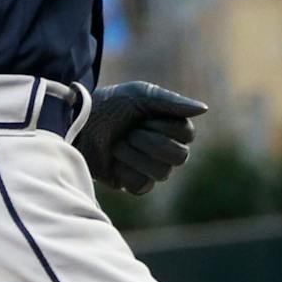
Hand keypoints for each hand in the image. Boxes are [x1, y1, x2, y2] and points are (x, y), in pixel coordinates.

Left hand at [73, 82, 208, 195]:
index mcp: (173, 127)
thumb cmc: (109, 106)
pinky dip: (123, 171)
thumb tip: (204, 109)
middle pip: (180, 158)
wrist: (77, 125)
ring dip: (133, 155)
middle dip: (149, 143)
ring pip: (162, 173)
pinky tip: (112, 162)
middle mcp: (167, 149)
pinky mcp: (135, 184)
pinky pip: (141, 186)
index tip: (142, 118)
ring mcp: (152, 168)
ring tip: (117, 145)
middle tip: (128, 132)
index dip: (164, 127)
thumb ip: (172, 102)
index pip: (187, 135)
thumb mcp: (139, 95)